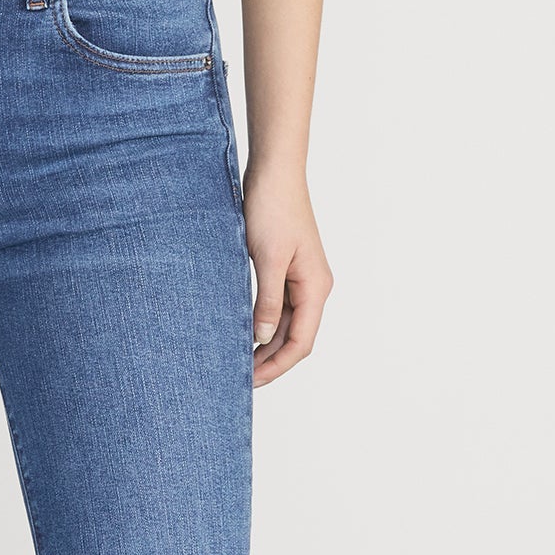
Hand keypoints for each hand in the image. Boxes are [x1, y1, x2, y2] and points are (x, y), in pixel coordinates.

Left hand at [244, 164, 331, 385]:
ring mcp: (300, 279)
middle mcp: (313, 287)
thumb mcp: (267, 258)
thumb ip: (267, 301)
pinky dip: (262, 324)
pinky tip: (243, 333)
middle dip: (270, 361)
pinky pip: (277, 307)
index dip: (277, 366)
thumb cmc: (273, 208)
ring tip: (238, 362)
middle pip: (295, 338)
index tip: (251, 381)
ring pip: (286, 324)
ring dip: (265, 345)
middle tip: (240, 379)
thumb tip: (263, 337)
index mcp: (315, 287)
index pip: (301, 342)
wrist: (274, 172)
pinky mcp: (286, 269)